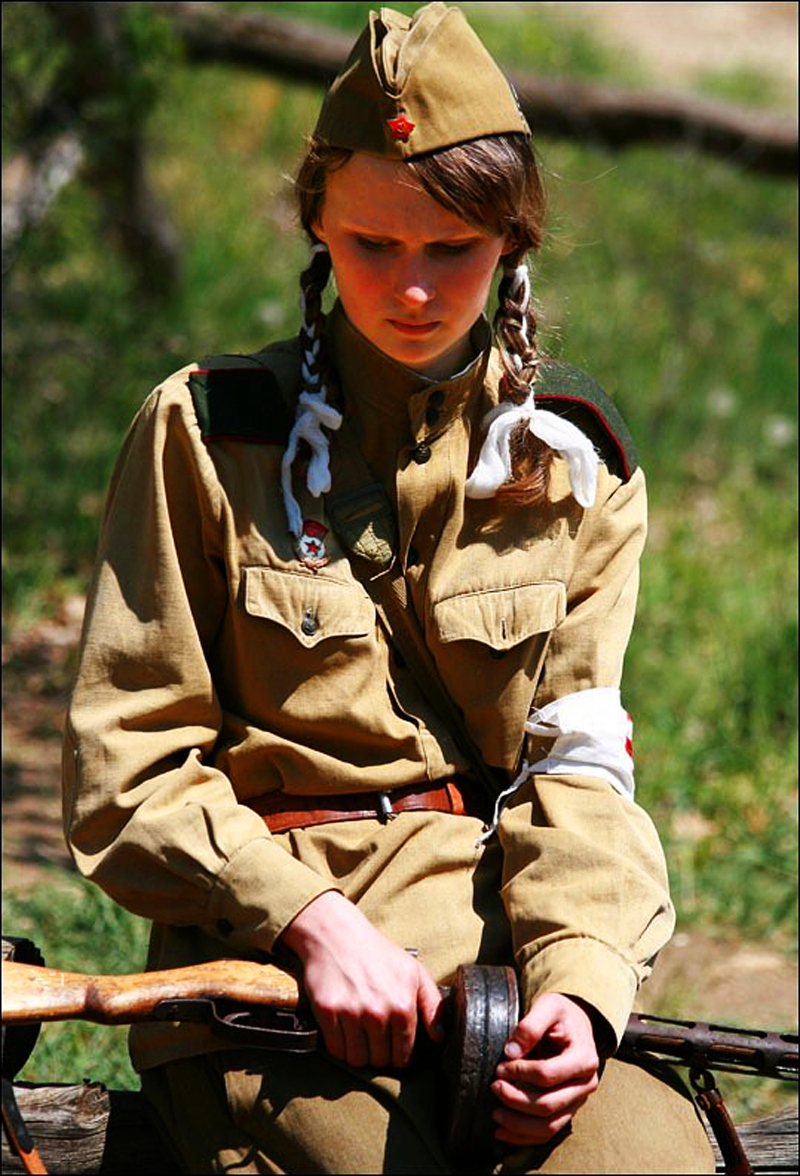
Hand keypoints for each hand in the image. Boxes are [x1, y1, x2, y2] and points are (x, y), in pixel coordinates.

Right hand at [280, 890, 444, 1068]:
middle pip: (380, 1061)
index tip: (394, 1047)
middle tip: (375, 1038)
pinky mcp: (327, 1012)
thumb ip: (432, 1005)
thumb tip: (440, 1037)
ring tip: (360, 1035)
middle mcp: (377, 1012)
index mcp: (402, 1004)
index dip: (400, 1055)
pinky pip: (335, 1049)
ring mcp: (351, 1013)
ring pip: (357, 1059)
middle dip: (379, 1054)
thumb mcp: (414, 972)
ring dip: (359, 1053)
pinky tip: (344, 1031)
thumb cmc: (378, 953)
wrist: (338, 934)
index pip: (404, 1056)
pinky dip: (339, 1046)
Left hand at [490, 993, 600, 1145]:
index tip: (500, 1066)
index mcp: (584, 1059)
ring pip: (549, 1126)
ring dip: (519, 1125)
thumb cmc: (561, 1015)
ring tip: (495, 1115)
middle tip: (494, 1086)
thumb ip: (530, 1026)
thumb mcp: (548, 1006)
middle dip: (516, 1099)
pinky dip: (525, 1137)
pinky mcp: (567, 1110)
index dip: (520, 1073)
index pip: (547, 1075)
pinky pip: (548, 1132)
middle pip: (548, 1105)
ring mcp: (578, 1101)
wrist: (575, 1024)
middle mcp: (585, 1085)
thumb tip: (510, 1053)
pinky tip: (503, 1132)